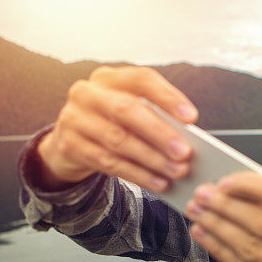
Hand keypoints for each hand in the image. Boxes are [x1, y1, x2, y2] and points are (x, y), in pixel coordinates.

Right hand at [36, 66, 198, 191]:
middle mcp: (88, 93)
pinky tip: (159, 183)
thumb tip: (187, 139)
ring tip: (177, 172)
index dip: (167, 97)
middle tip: (185, 152)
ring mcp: (74, 119)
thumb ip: (154, 117)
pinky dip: (138, 174)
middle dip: (160, 133)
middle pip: (127, 110)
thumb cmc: (113, 123)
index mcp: (109, 78)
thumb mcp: (130, 112)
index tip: (191, 118)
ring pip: (118, 140)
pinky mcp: (69, 146)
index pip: (141, 79)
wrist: (71, 141)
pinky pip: (108, 163)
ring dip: (152, 159)